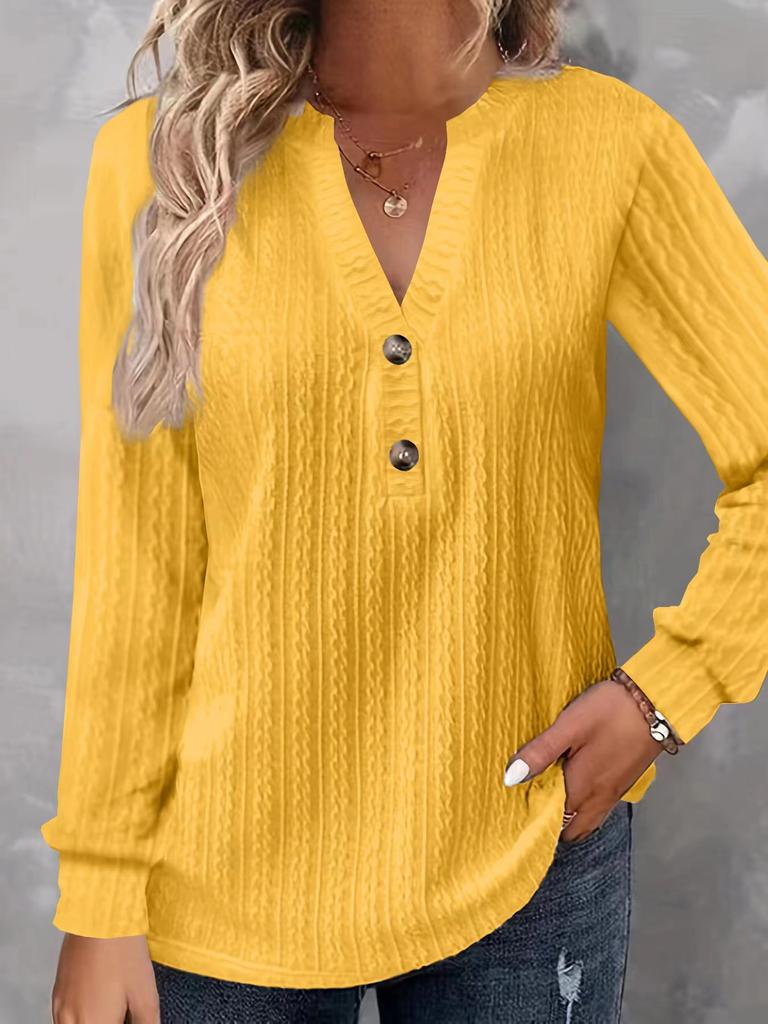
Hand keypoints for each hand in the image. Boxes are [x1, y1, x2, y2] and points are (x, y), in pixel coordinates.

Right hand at [51, 934, 159, 1023]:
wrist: (99, 916)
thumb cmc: (122, 949)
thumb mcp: (145, 993)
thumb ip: (147, 1023)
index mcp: (95, 1023)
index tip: (128, 1018)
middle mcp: (71, 1021)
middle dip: (108, 1022)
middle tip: (123, 1013)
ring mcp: (60, 1009)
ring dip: (94, 1021)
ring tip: (113, 1007)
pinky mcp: (56, 995)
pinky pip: (65, 1020)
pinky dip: (82, 1018)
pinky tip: (98, 1002)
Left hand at [503, 678, 662, 841]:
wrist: (656, 703)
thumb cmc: (610, 711)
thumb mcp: (569, 726)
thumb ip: (540, 752)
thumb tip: (510, 778)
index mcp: (581, 789)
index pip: (552, 821)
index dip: (534, 818)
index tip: (517, 809)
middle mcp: (599, 798)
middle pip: (572, 829)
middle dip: (553, 825)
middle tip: (533, 805)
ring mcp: (614, 792)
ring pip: (588, 820)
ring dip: (570, 817)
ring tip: (551, 798)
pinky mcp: (625, 782)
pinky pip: (600, 808)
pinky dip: (585, 808)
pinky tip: (576, 786)